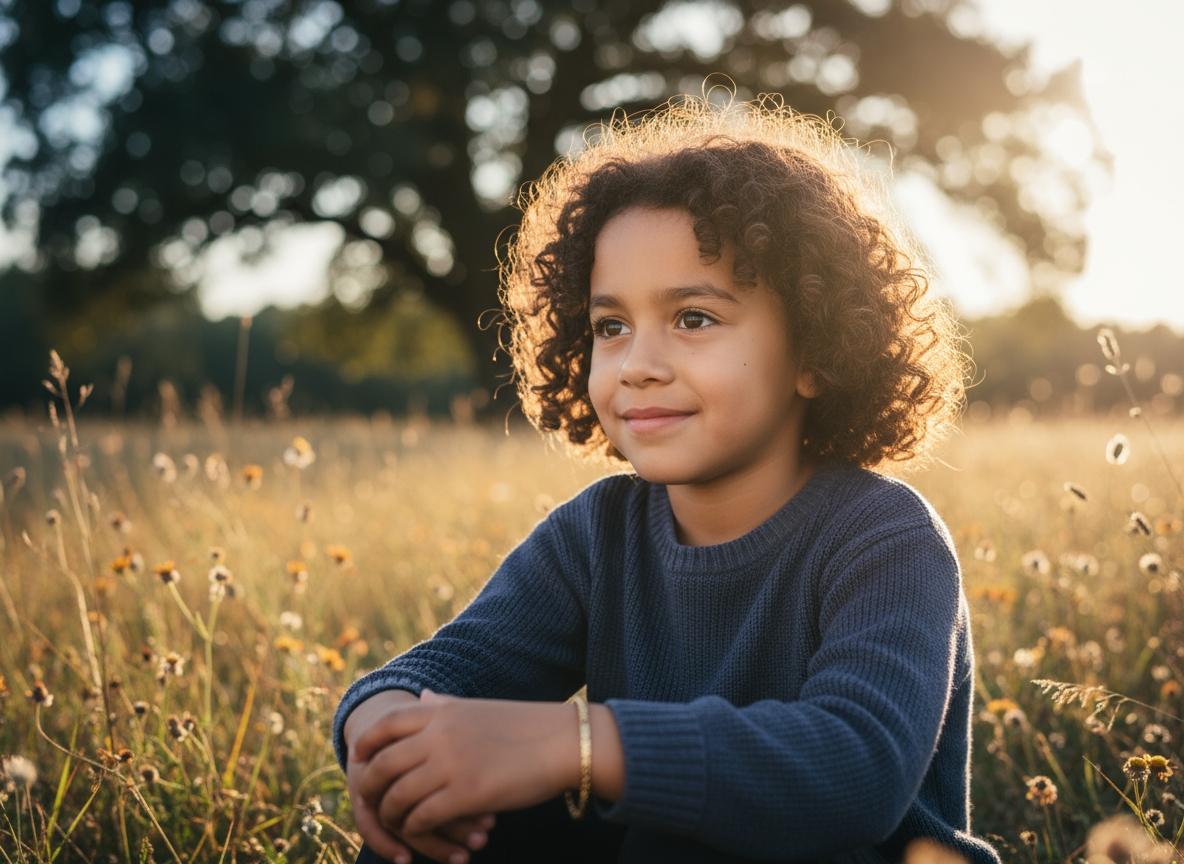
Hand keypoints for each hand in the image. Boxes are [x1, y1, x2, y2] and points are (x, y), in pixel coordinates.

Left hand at [354, 690, 578, 837]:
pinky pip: (422, 817)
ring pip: (398, 796)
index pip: (387, 723)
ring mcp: (452, 764)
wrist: (562, 742)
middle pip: (383, 763)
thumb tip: (426, 696)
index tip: (359, 758)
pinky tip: (420, 830)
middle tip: (368, 799)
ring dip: (391, 814)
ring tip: (396, 822)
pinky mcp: (466, 794)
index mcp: (443, 711)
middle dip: (369, 785)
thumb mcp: (479, 709)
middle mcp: (440, 735)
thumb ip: (447, 705)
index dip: (366, 743)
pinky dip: (414, 828)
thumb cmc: (524, 726)